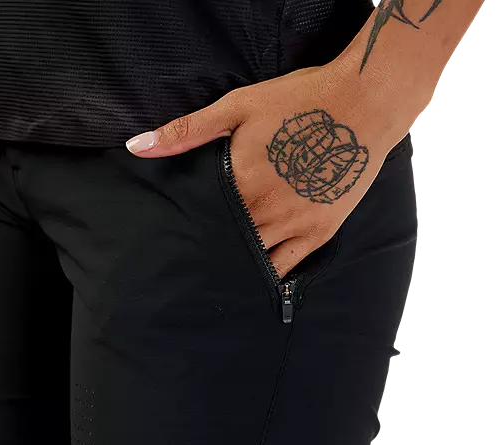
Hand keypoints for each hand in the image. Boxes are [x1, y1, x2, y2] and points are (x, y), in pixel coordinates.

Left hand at [125, 60, 412, 279]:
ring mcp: (295, 226)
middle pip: (226, 244)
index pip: (203, 220)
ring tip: (212, 280)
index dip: (187, 232)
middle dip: (207, 254)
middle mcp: (267, 211)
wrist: (366, 102)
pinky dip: (267, 277)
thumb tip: (137, 147)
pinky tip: (250, 286)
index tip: (170, 245)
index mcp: (242, 182)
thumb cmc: (300, 100)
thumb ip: (186, 132)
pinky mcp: (319, 232)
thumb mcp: (238, 107)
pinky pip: (287, 268)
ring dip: (234, 267)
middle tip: (185, 269)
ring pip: (254, 261)